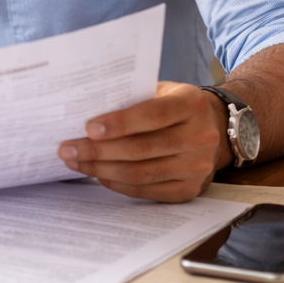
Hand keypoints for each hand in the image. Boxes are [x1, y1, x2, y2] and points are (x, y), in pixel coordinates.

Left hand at [57, 82, 231, 201]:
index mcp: (192, 105)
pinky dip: (118, 184)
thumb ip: (134, 98)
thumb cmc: (177, 106)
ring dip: (101, 169)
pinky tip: (98, 174)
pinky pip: (146, 190)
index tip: (88, 128)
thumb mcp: (164, 91)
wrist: (216, 129)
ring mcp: (197, 167)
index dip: (118, 123)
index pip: (152, 115)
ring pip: (140, 173)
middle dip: (97, 150)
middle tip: (67, 149)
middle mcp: (200, 138)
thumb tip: (87, 112)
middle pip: (140, 149)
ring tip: (75, 162)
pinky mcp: (190, 190)